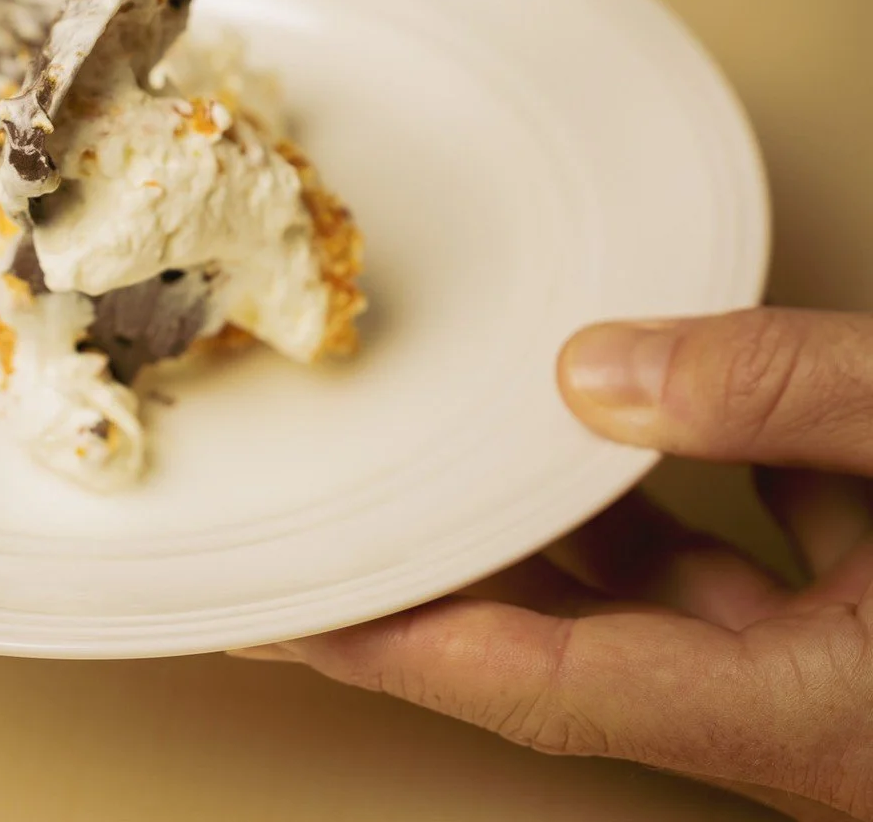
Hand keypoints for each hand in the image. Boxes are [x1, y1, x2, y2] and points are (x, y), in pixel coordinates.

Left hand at [236, 308, 872, 819]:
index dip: (390, 638)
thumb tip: (597, 371)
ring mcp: (848, 673)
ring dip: (580, 508)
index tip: (276, 606)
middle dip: (455, 563)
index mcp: (802, 715)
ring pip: (672, 594)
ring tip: (481, 432)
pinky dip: (713, 475)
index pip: (535, 682)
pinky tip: (692, 395)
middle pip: (579, 640)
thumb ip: (777, 395)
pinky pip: (766, 552)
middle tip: (342, 506)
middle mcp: (807, 719)